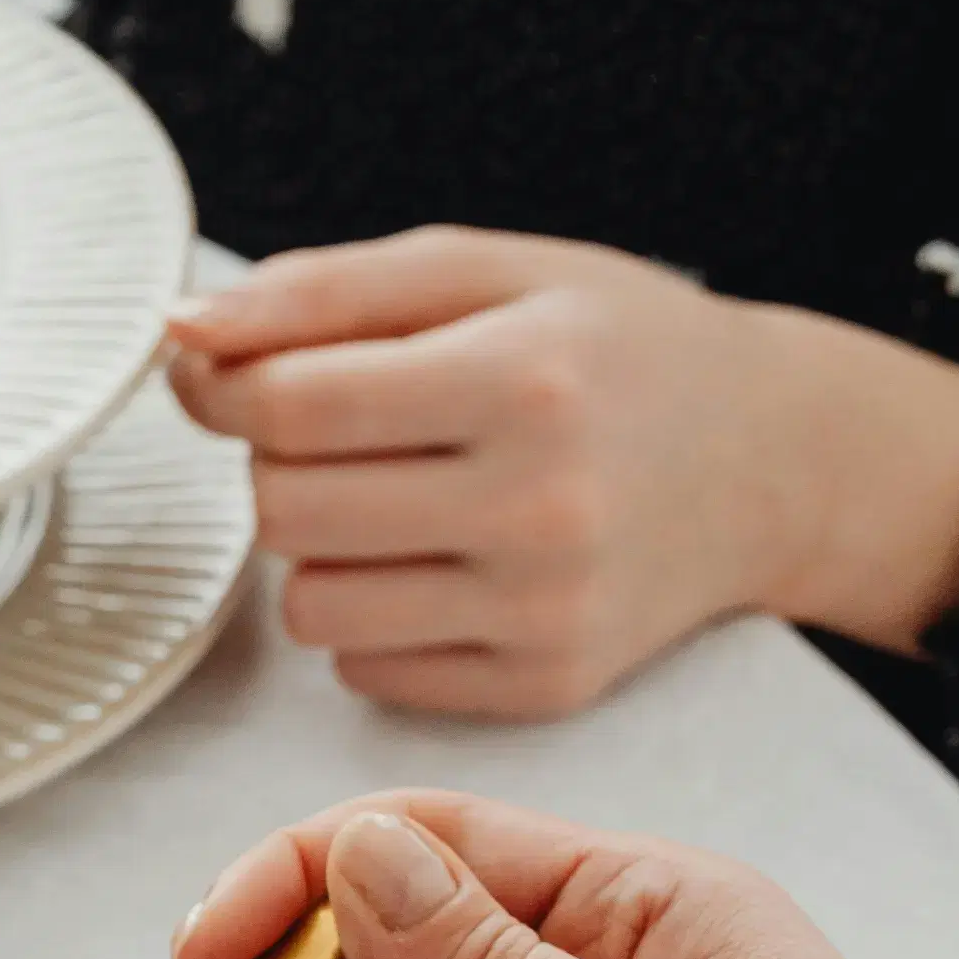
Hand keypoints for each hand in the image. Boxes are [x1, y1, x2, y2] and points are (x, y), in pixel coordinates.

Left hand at [164, 226, 958, 699]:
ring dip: (320, 552)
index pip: (289, 407)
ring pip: (310, 609)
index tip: (223, 370)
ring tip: (394, 499)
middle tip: (343, 430)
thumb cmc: (615, 349)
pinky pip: (368, 673)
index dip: (221, 386)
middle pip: (284, 512)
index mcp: (525, 378)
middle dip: (280, 464)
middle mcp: (542, 505)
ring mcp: (547, 611)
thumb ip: (322, 291)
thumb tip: (181, 332)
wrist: (777, 459)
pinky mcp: (548, 686)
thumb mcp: (486, 271)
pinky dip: (374, 620)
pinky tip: (440, 563)